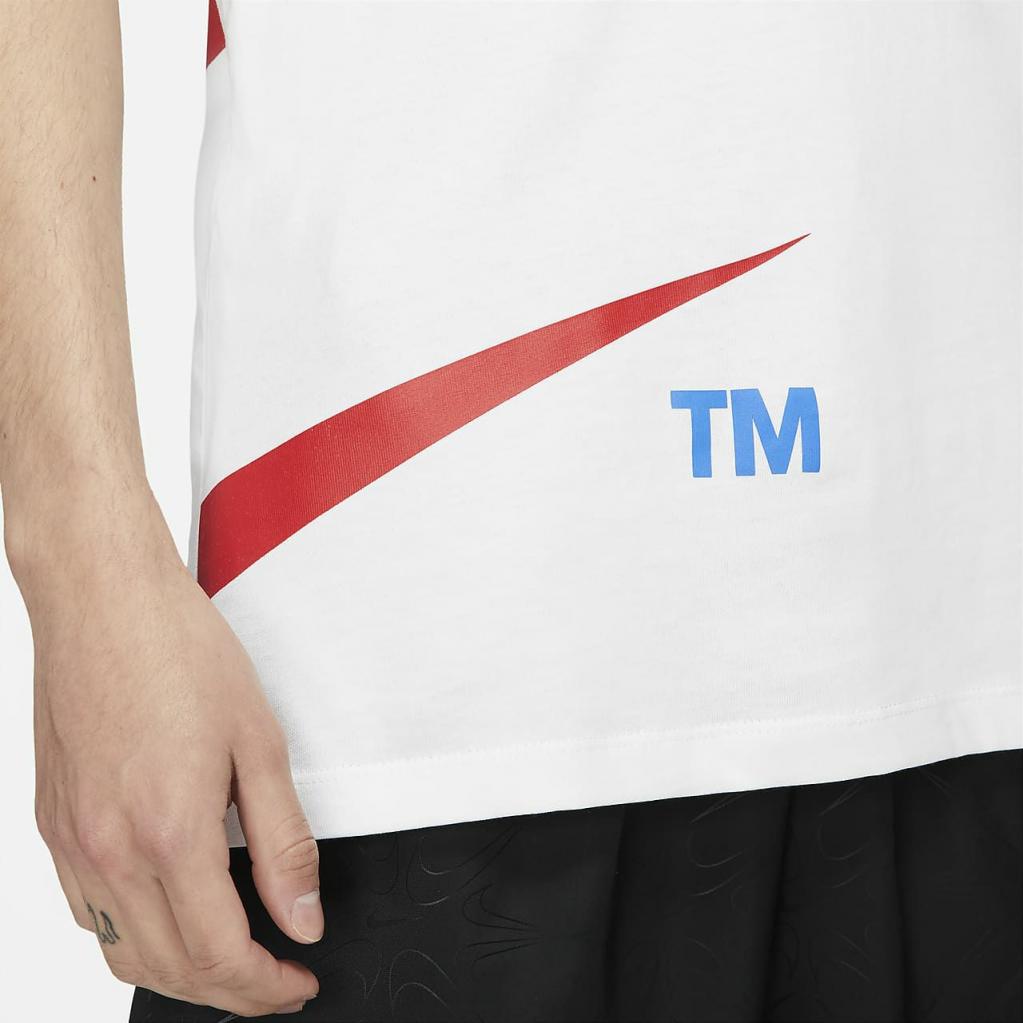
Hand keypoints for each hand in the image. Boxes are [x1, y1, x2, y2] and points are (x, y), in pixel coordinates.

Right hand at [19, 493, 321, 1016]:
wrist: (104, 600)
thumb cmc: (181, 652)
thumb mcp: (260, 742)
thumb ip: (284, 841)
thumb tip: (302, 918)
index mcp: (169, 833)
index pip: (221, 955)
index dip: (266, 987)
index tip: (297, 983)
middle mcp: (109, 851)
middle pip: (170, 969)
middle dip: (231, 992)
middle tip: (275, 979)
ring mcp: (71, 841)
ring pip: (123, 952)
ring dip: (180, 972)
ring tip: (230, 956)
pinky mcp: (51, 823)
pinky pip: (88, 913)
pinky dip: (133, 936)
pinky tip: (168, 912)